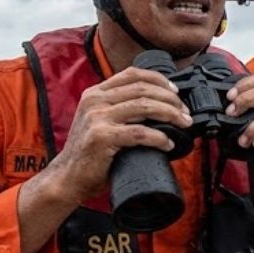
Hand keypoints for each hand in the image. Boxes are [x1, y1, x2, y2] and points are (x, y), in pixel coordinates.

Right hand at [43, 66, 191, 204]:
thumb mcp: (100, 122)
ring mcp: (97, 118)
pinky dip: (159, 137)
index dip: (159, 80)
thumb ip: (120, 110)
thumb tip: (158, 108)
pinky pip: (140, 133)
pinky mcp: (102, 137)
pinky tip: (168, 144)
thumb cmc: (90, 154)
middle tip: (185, 113)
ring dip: (170, 114)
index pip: (133, 74)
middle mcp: (95, 101)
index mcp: (95, 93)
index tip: (176, 92)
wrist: (67, 178)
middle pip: (143, 89)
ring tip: (184, 124)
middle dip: (171, 99)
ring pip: (144, 107)